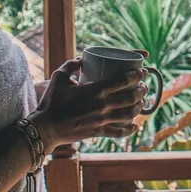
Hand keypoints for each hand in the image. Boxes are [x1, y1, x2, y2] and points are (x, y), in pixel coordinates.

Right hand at [29, 57, 148, 151]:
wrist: (46, 128)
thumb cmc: (51, 101)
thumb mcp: (59, 77)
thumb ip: (70, 65)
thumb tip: (82, 58)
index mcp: (95, 90)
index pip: (123, 81)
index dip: (137, 75)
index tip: (143, 71)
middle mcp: (102, 105)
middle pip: (130, 97)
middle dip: (142, 90)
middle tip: (144, 85)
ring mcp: (102, 120)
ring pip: (129, 114)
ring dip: (139, 107)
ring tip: (142, 102)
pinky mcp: (98, 132)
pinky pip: (119, 132)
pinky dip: (130, 129)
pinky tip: (135, 125)